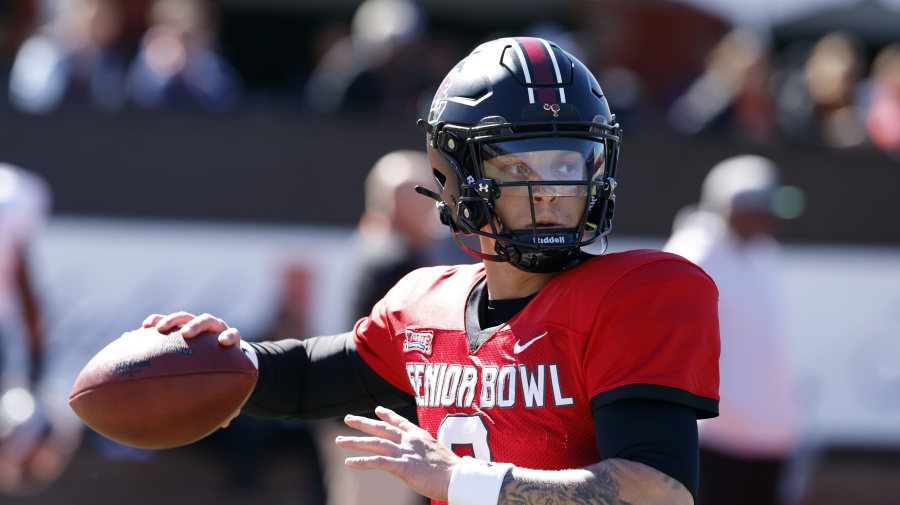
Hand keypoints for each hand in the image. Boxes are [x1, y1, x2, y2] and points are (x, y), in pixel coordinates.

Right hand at [141, 311, 243, 427]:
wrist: (215, 351)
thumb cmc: (221, 370)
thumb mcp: (225, 382)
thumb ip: (226, 397)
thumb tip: (226, 423)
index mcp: (228, 341)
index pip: (233, 334)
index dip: (229, 336)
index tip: (223, 342)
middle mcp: (212, 329)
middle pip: (207, 321)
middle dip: (196, 326)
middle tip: (186, 334)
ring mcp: (194, 324)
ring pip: (184, 317)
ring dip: (172, 321)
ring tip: (157, 329)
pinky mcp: (178, 324)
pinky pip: (165, 320)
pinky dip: (155, 321)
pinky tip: (142, 329)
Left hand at [336, 406, 458, 501]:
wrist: (457, 477)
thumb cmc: (451, 471)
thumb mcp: (437, 455)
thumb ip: (425, 452)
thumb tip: (422, 458)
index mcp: (419, 436)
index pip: (400, 422)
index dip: (387, 415)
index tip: (377, 409)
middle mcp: (409, 441)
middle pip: (381, 428)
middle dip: (363, 422)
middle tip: (347, 418)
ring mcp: (404, 452)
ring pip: (374, 443)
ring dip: (355, 442)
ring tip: (339, 441)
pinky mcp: (401, 466)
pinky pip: (377, 462)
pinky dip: (361, 462)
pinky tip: (349, 462)